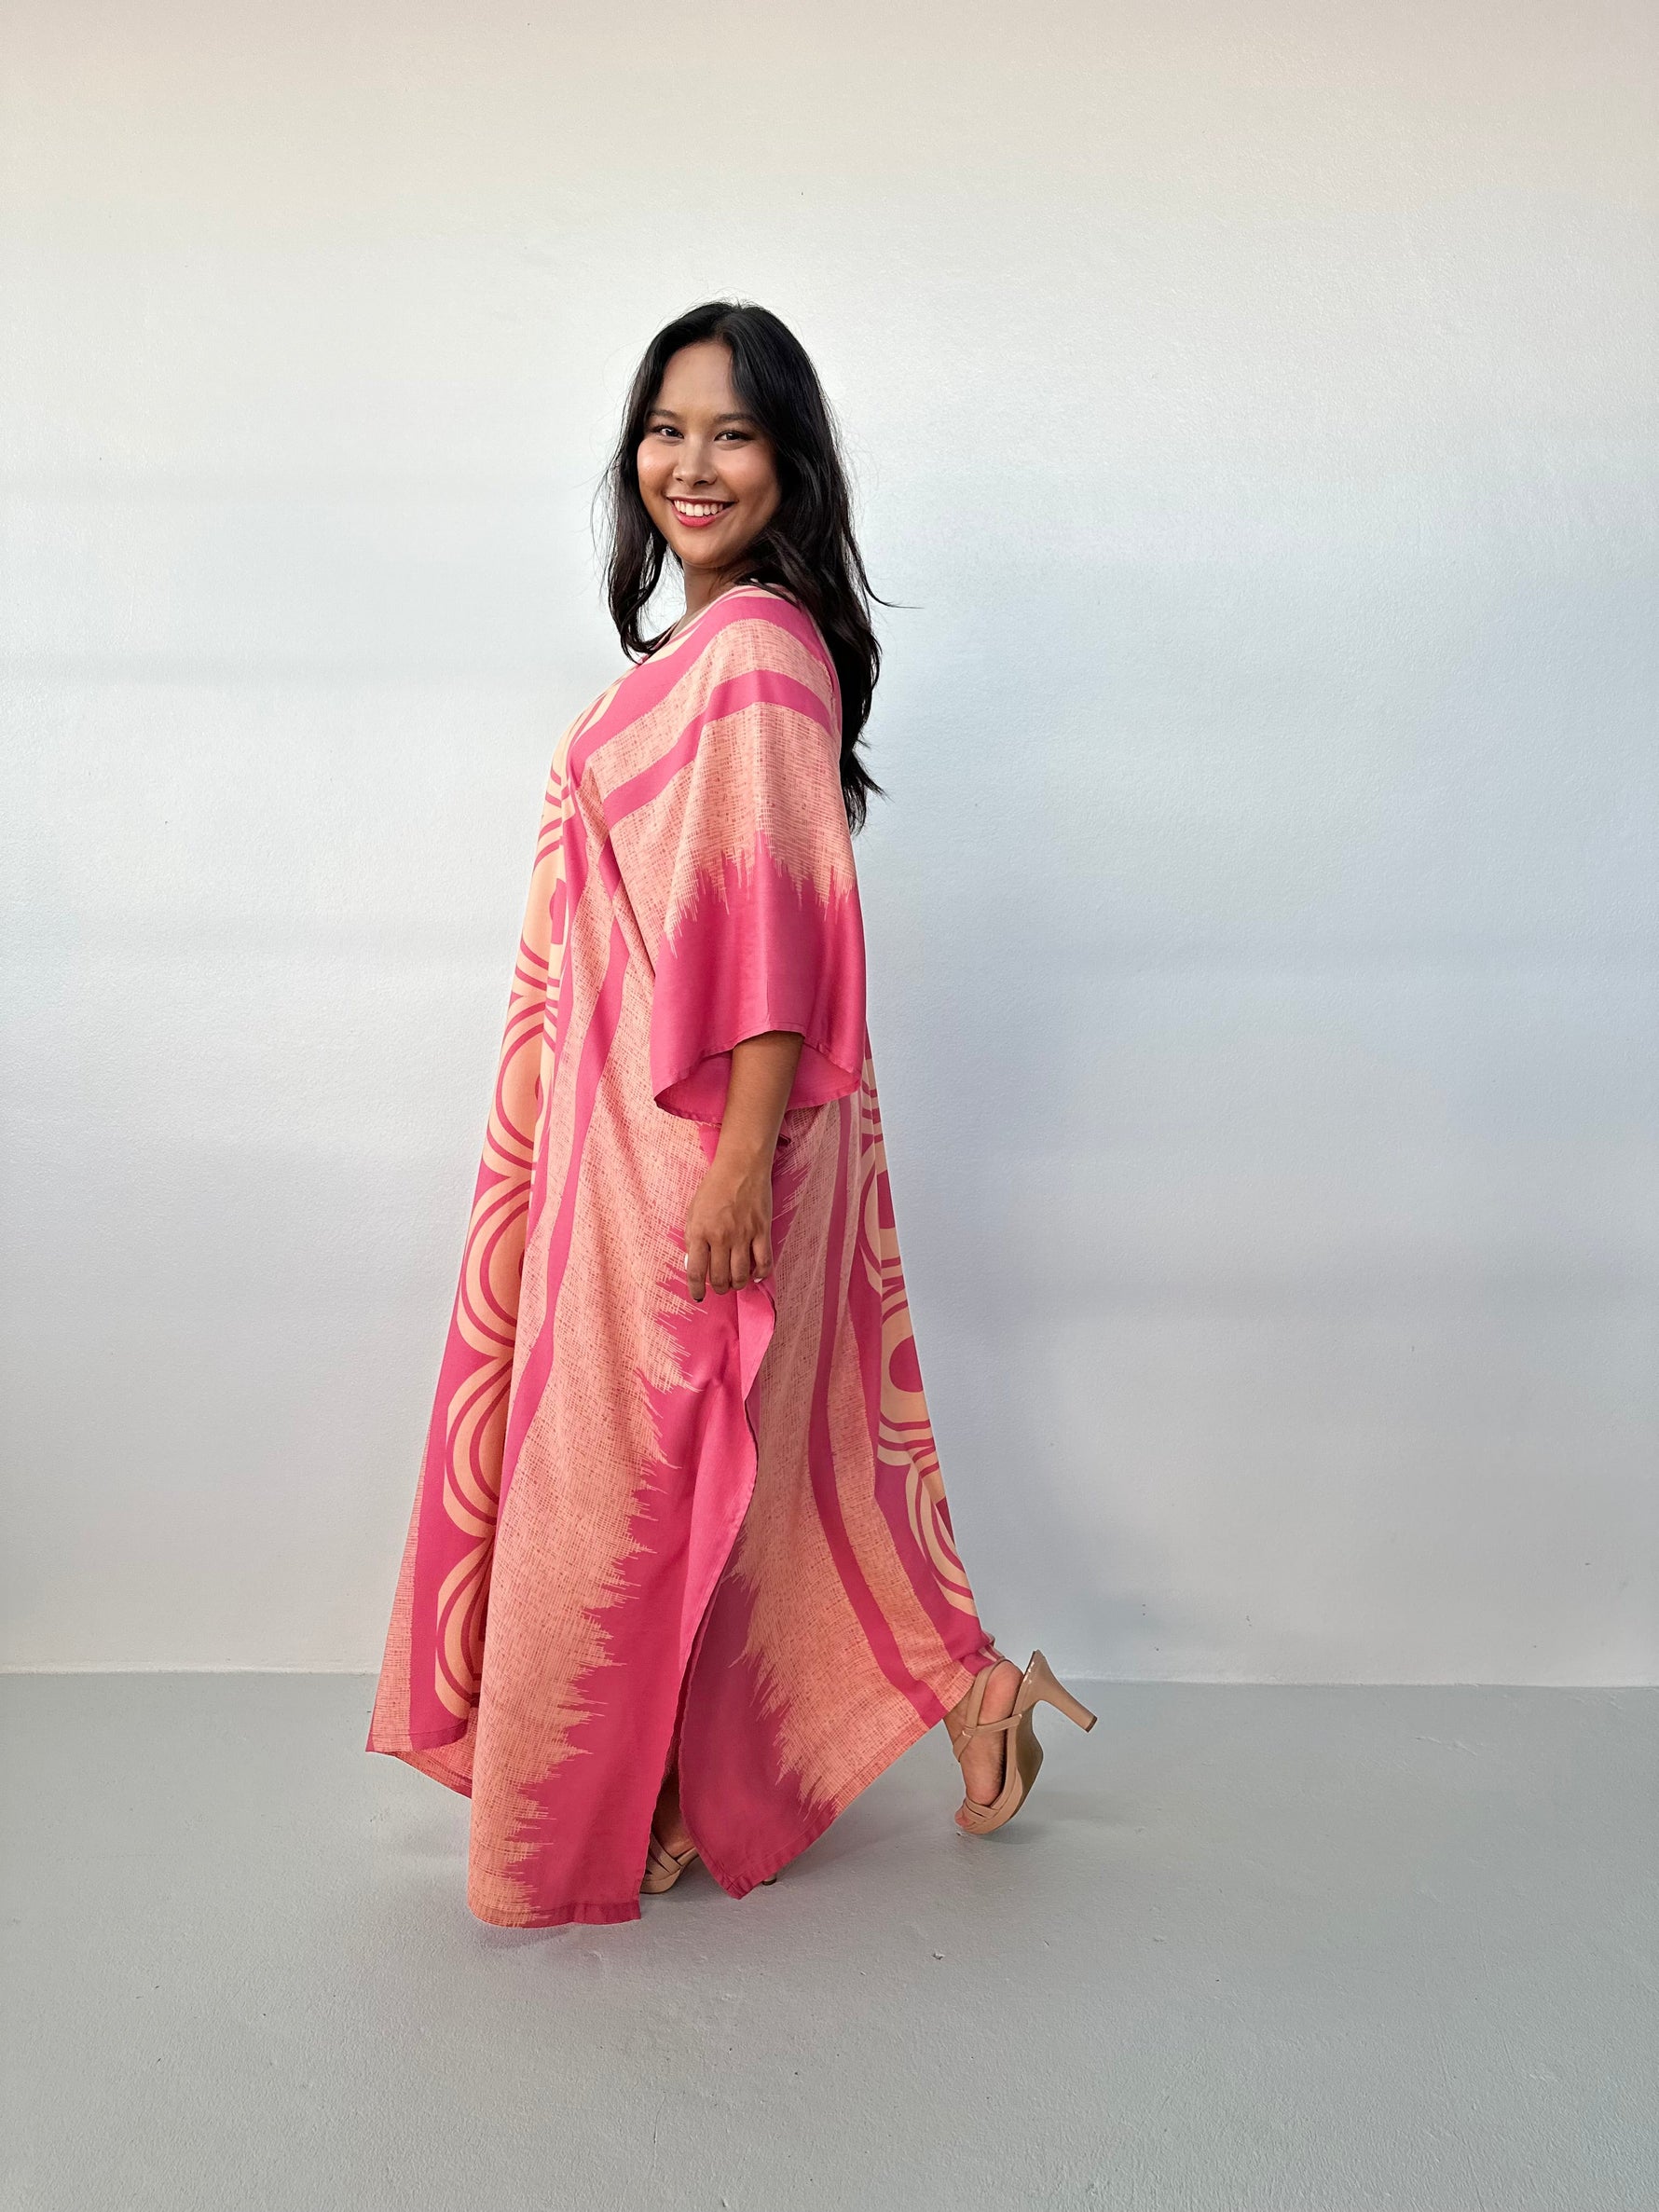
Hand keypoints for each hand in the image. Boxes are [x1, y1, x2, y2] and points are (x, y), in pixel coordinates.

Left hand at [683, 1148, 772, 1301]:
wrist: (740, 1166)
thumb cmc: (714, 1187)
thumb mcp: (693, 1212)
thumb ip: (692, 1238)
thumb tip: (694, 1263)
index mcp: (699, 1231)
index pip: (695, 1271)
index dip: (696, 1289)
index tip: (697, 1296)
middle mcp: (720, 1237)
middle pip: (720, 1278)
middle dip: (719, 1288)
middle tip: (720, 1287)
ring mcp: (743, 1235)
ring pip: (741, 1275)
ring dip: (737, 1285)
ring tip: (735, 1282)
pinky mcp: (762, 1231)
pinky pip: (764, 1262)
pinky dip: (760, 1274)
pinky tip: (756, 1275)